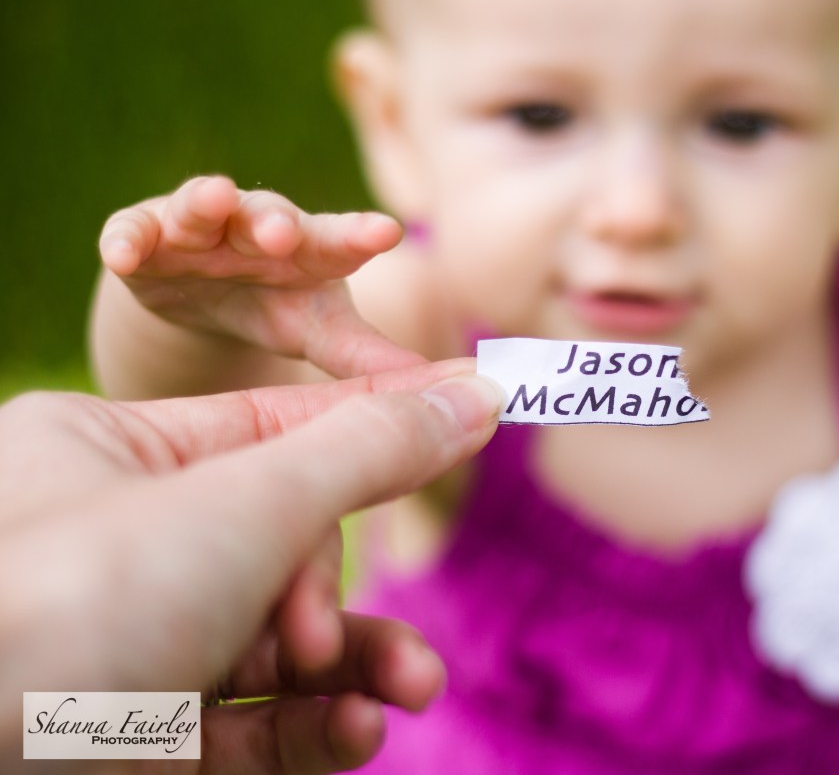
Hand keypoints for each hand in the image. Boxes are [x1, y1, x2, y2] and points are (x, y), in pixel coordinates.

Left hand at [0, 362, 502, 772]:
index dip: (381, 422)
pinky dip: (310, 728)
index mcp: (109, 453)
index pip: (279, 423)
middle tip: (327, 637)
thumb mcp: (247, 504)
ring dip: (355, 672)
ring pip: (277, 646)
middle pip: (284, 547)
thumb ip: (370, 449)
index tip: (473, 411)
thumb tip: (475, 391)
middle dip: (332, 599)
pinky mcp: (134, 736)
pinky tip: (356, 733)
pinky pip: (249, 722)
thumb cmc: (74, 601)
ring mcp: (124, 645)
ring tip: (411, 690)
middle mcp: (115, 543)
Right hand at [99, 175, 414, 377]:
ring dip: (204, 203)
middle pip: (269, 216)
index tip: (389, 232)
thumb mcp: (320, 332)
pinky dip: (127, 238)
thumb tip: (457, 386)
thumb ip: (373, 357)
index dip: (361, 234)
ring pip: (200, 207)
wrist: (200, 297)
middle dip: (275, 221)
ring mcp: (198, 227)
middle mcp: (256, 226)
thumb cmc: (278, 305)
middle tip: (284, 231)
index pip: (340, 240)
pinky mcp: (145, 237)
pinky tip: (120, 255)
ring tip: (210, 196)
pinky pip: (132, 231)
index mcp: (310, 250)